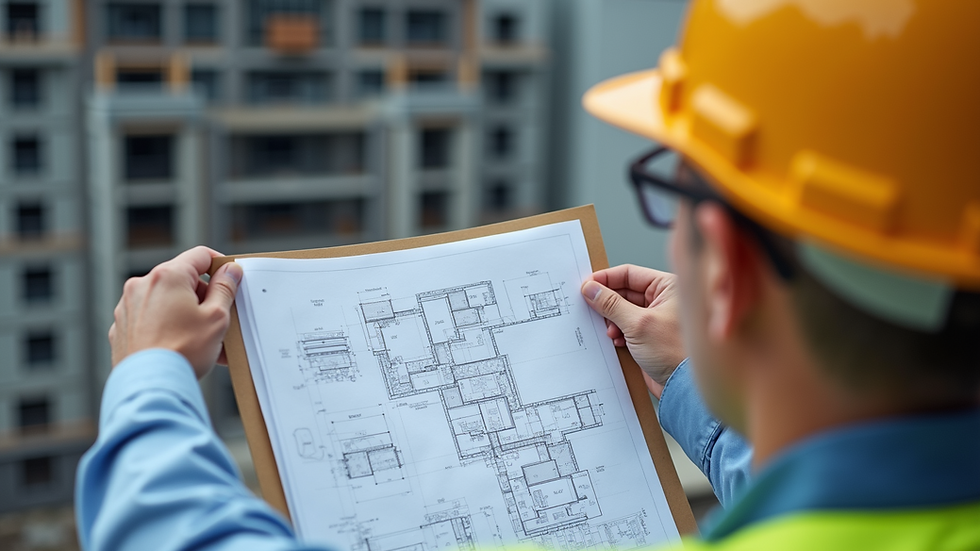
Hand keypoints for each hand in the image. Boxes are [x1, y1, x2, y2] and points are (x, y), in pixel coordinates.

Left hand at [109, 246, 242, 378]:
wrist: (149, 387)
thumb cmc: (182, 352)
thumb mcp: (216, 318)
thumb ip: (225, 289)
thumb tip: (230, 271)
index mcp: (168, 276)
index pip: (200, 256)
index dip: (220, 265)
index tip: (230, 280)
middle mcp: (142, 285)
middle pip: (182, 279)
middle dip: (203, 297)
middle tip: (218, 320)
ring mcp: (128, 306)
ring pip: (166, 300)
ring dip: (185, 313)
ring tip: (201, 340)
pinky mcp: (121, 327)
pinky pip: (150, 318)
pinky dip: (166, 326)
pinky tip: (180, 347)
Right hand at [581, 264, 684, 398]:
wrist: (684, 386)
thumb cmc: (676, 352)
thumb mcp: (638, 323)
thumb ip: (611, 304)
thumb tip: (592, 289)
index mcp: (668, 287)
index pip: (630, 274)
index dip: (606, 279)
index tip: (587, 285)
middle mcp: (663, 300)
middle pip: (624, 292)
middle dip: (608, 303)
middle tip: (591, 307)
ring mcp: (656, 318)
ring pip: (623, 311)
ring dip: (612, 320)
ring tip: (610, 331)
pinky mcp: (650, 336)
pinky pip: (626, 327)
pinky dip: (618, 333)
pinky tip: (617, 341)